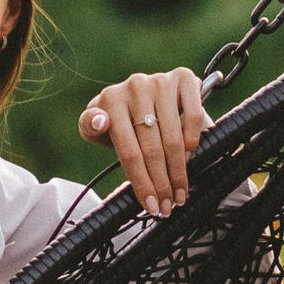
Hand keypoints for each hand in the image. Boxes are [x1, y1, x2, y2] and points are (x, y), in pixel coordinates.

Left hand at [80, 68, 208, 216]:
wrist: (147, 96)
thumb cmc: (121, 120)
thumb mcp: (99, 128)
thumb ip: (90, 126)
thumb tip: (100, 121)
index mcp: (110, 99)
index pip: (128, 150)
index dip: (141, 181)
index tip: (150, 204)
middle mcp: (135, 86)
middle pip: (152, 147)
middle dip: (161, 182)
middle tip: (168, 205)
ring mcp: (160, 81)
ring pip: (173, 136)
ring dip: (179, 170)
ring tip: (180, 191)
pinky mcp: (183, 78)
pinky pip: (192, 115)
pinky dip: (192, 141)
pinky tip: (189, 158)